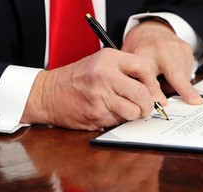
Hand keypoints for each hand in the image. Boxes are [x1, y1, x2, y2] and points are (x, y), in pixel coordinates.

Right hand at [21, 48, 165, 129]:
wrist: (48, 93)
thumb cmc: (77, 79)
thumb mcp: (100, 64)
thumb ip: (125, 73)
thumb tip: (154, 93)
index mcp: (108, 58)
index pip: (144, 68)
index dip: (153, 84)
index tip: (154, 93)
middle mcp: (104, 75)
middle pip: (142, 94)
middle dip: (150, 106)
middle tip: (147, 108)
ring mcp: (99, 96)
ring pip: (133, 112)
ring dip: (134, 115)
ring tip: (126, 111)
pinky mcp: (95, 114)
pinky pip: (118, 121)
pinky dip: (118, 120)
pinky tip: (107, 113)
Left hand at [122, 19, 202, 104]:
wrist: (151, 30)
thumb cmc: (139, 48)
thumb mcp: (131, 63)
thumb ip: (138, 80)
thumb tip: (151, 101)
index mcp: (145, 53)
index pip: (150, 74)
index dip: (154, 90)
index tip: (159, 102)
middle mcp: (163, 49)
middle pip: (175, 72)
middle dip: (184, 89)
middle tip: (194, 101)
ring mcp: (178, 49)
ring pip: (183, 76)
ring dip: (177, 86)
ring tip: (163, 80)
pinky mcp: (188, 50)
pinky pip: (187, 71)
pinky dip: (181, 79)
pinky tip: (170, 74)